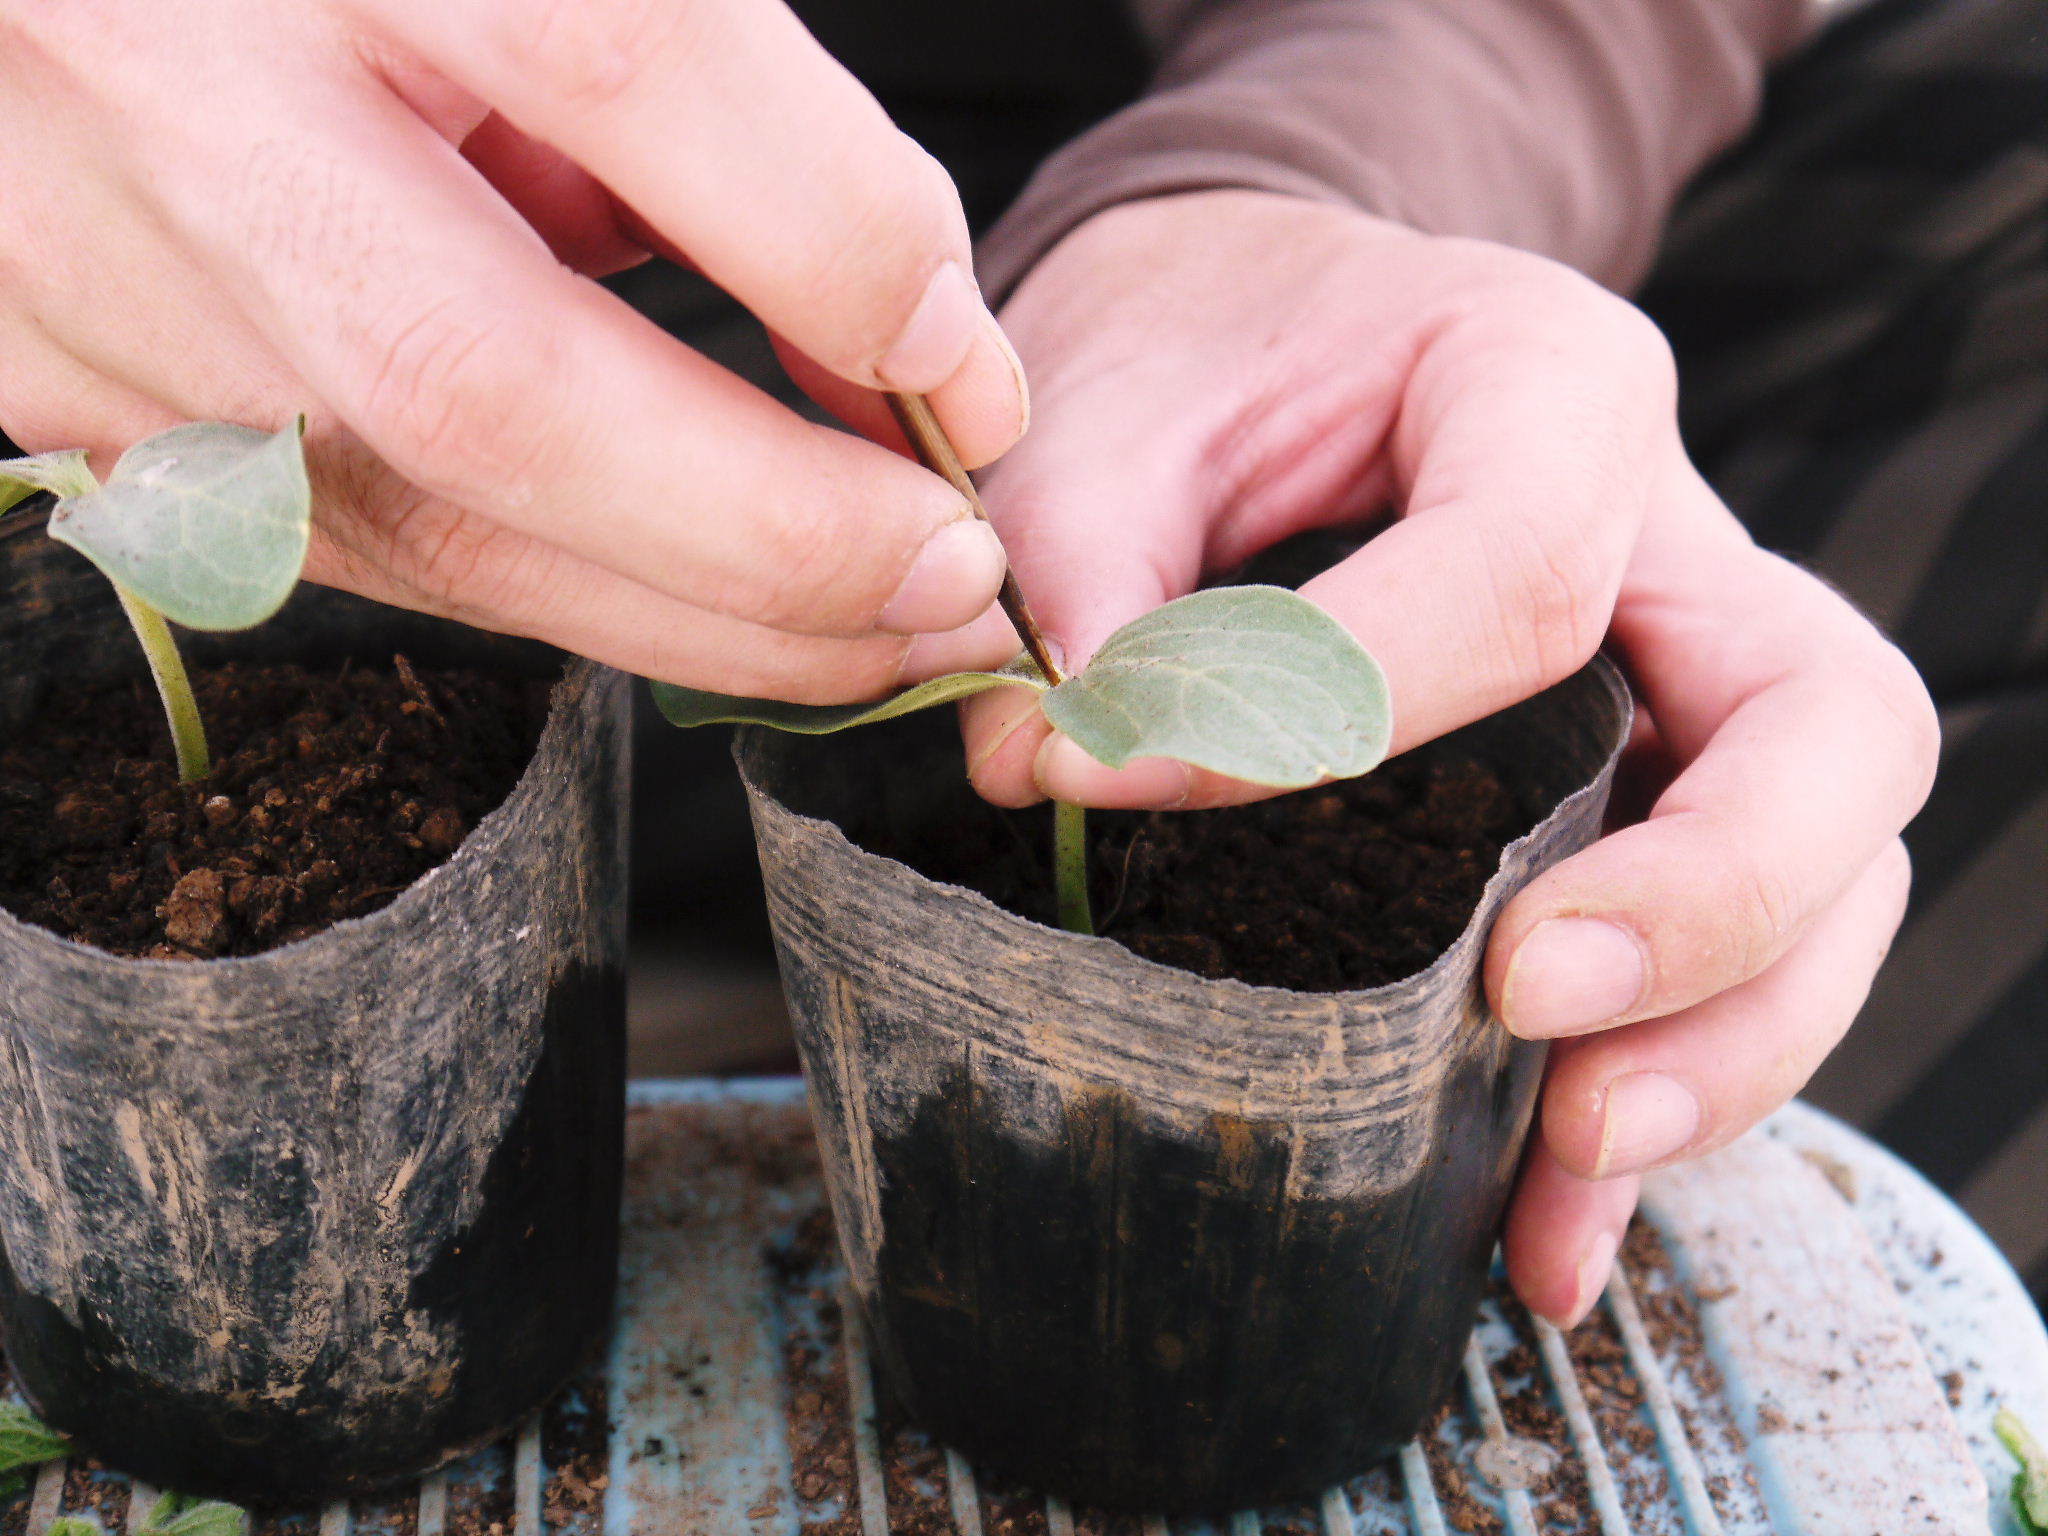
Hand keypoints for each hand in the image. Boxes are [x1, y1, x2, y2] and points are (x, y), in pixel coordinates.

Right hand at [0, 0, 1027, 697]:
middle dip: (772, 530)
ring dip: (705, 616)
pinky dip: (583, 590)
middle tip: (955, 585)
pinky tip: (713, 601)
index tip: (970, 375)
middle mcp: (175, 104)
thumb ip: (724, 109)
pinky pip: (377, 549)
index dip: (836, 238)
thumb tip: (907, 350)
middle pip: (491, 379)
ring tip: (882, 631)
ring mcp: (106, 286)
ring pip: (434, 524)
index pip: (620, 50)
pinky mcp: (84, 412)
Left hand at [963, 191, 1937, 1324]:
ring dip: (1724, 1037)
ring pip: (1834, 867)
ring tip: (1567, 1149)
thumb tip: (1044, 766)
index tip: (1116, 789)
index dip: (1339, 711)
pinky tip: (1550, 1225)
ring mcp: (1690, 676)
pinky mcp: (1652, 790)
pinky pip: (1734, 952)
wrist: (1255, 330)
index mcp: (1549, 381)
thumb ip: (1078, 559)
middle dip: (1706, 896)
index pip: (1521, 571)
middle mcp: (1677, 535)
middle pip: (1823, 730)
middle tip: (1527, 1000)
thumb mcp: (1116, 406)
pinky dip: (1660, 1090)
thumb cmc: (1200, 352)